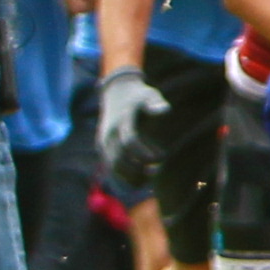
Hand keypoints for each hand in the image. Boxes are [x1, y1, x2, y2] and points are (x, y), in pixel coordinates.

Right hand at [95, 64, 158, 183]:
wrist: (117, 93)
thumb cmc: (139, 96)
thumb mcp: (150, 95)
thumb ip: (156, 103)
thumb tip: (165, 110)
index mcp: (122, 121)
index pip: (130, 141)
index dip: (146, 153)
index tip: (163, 156)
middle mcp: (110, 133)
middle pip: (118, 161)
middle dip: (138, 170)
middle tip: (156, 171)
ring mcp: (104, 142)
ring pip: (113, 168)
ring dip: (132, 177)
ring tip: (151, 174)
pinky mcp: (103, 149)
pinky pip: (111, 168)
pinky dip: (126, 176)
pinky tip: (143, 176)